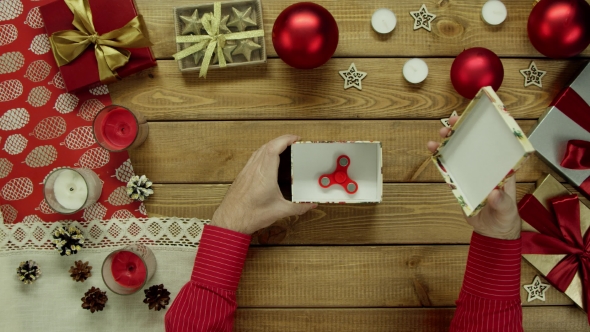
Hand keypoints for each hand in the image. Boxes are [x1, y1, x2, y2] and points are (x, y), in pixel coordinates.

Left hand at [211, 135, 315, 234]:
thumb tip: (310, 204)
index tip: (296, 138)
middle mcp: (255, 169)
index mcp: (265, 175)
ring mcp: (247, 171)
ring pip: (259, 150)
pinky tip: (268, 159)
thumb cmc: (250, 215)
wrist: (230, 221)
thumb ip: (298, 207)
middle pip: (267, 146)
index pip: (274, 148)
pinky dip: (263, 152)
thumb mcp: (280, 212)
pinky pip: (254, 157)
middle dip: (281, 140)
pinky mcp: (243, 175)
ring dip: (272, 145)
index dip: (285, 139)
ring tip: (283, 147)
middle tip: (293, 141)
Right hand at [427, 116, 520, 239]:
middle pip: (473, 146)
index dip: (485, 130)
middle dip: (461, 133)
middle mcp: (486, 167)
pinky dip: (441, 162)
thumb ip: (502, 203)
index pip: (495, 144)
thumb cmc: (505, 219)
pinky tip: (433, 153)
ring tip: (437, 139)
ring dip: (449, 145)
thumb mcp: (506, 211)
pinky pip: (450, 170)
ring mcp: (472, 174)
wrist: (492, 232)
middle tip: (450, 126)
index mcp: (501, 169)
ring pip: (460, 155)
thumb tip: (494, 194)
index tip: (475, 121)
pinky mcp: (461, 183)